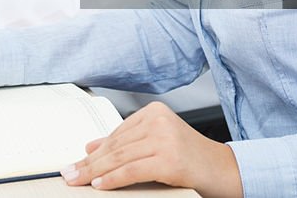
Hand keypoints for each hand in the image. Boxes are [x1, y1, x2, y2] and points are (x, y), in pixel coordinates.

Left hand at [61, 102, 242, 196]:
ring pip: (120, 157)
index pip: (117, 133)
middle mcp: (158, 120)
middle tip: (70, 173)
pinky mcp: (169, 159)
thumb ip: (126, 143)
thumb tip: (91, 147)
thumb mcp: (156, 145)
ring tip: (79, 181)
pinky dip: (113, 179)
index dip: (95, 151)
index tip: (77, 162)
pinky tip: (100, 185)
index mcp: (154, 112)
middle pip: (116, 145)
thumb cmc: (193, 159)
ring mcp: (164, 138)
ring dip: (95, 172)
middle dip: (90, 162)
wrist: (226, 171)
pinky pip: (132, 170)